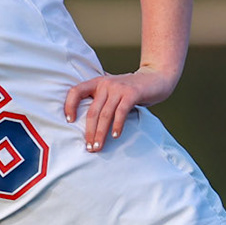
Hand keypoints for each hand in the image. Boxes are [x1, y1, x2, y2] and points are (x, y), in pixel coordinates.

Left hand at [64, 66, 178, 151]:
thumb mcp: (112, 90)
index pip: (76, 91)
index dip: (69, 105)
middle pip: (92, 111)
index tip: (69, 121)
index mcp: (97, 83)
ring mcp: (118, 88)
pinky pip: (121, 112)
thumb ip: (101, 100)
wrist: (155, 77)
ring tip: (98, 147)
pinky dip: (117, 125)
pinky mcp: (132, 93)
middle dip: (89, 131)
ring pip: (105, 114)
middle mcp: (105, 84)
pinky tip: (115, 136)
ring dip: (101, 133)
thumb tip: (87, 125)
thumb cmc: (131, 89)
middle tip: (89, 148)